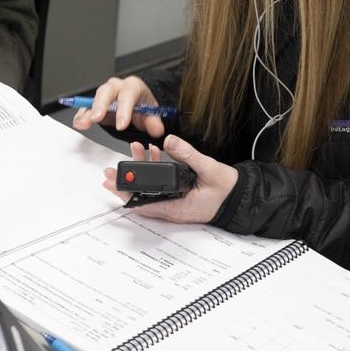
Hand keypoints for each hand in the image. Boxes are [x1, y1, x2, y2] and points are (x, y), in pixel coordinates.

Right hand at [70, 76, 165, 136]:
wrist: (137, 101)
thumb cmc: (142, 103)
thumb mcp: (152, 112)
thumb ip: (154, 121)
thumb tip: (157, 129)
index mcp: (132, 86)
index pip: (128, 94)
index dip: (123, 110)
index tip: (121, 125)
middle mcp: (116, 87)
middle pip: (106, 92)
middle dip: (100, 105)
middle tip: (97, 118)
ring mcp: (105, 95)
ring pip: (94, 99)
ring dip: (87, 111)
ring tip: (84, 123)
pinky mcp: (96, 105)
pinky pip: (86, 108)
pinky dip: (82, 115)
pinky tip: (79, 123)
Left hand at [103, 136, 237, 224]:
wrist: (241, 197)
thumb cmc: (228, 190)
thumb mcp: (210, 169)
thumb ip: (189, 155)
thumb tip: (169, 141)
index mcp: (179, 208)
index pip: (146, 204)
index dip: (127, 194)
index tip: (113, 184)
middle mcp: (174, 208)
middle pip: (143, 198)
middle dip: (125, 184)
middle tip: (109, 173)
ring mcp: (175, 203)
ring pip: (150, 191)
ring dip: (139, 173)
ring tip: (132, 153)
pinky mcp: (178, 195)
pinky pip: (160, 187)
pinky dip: (153, 172)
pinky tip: (152, 155)